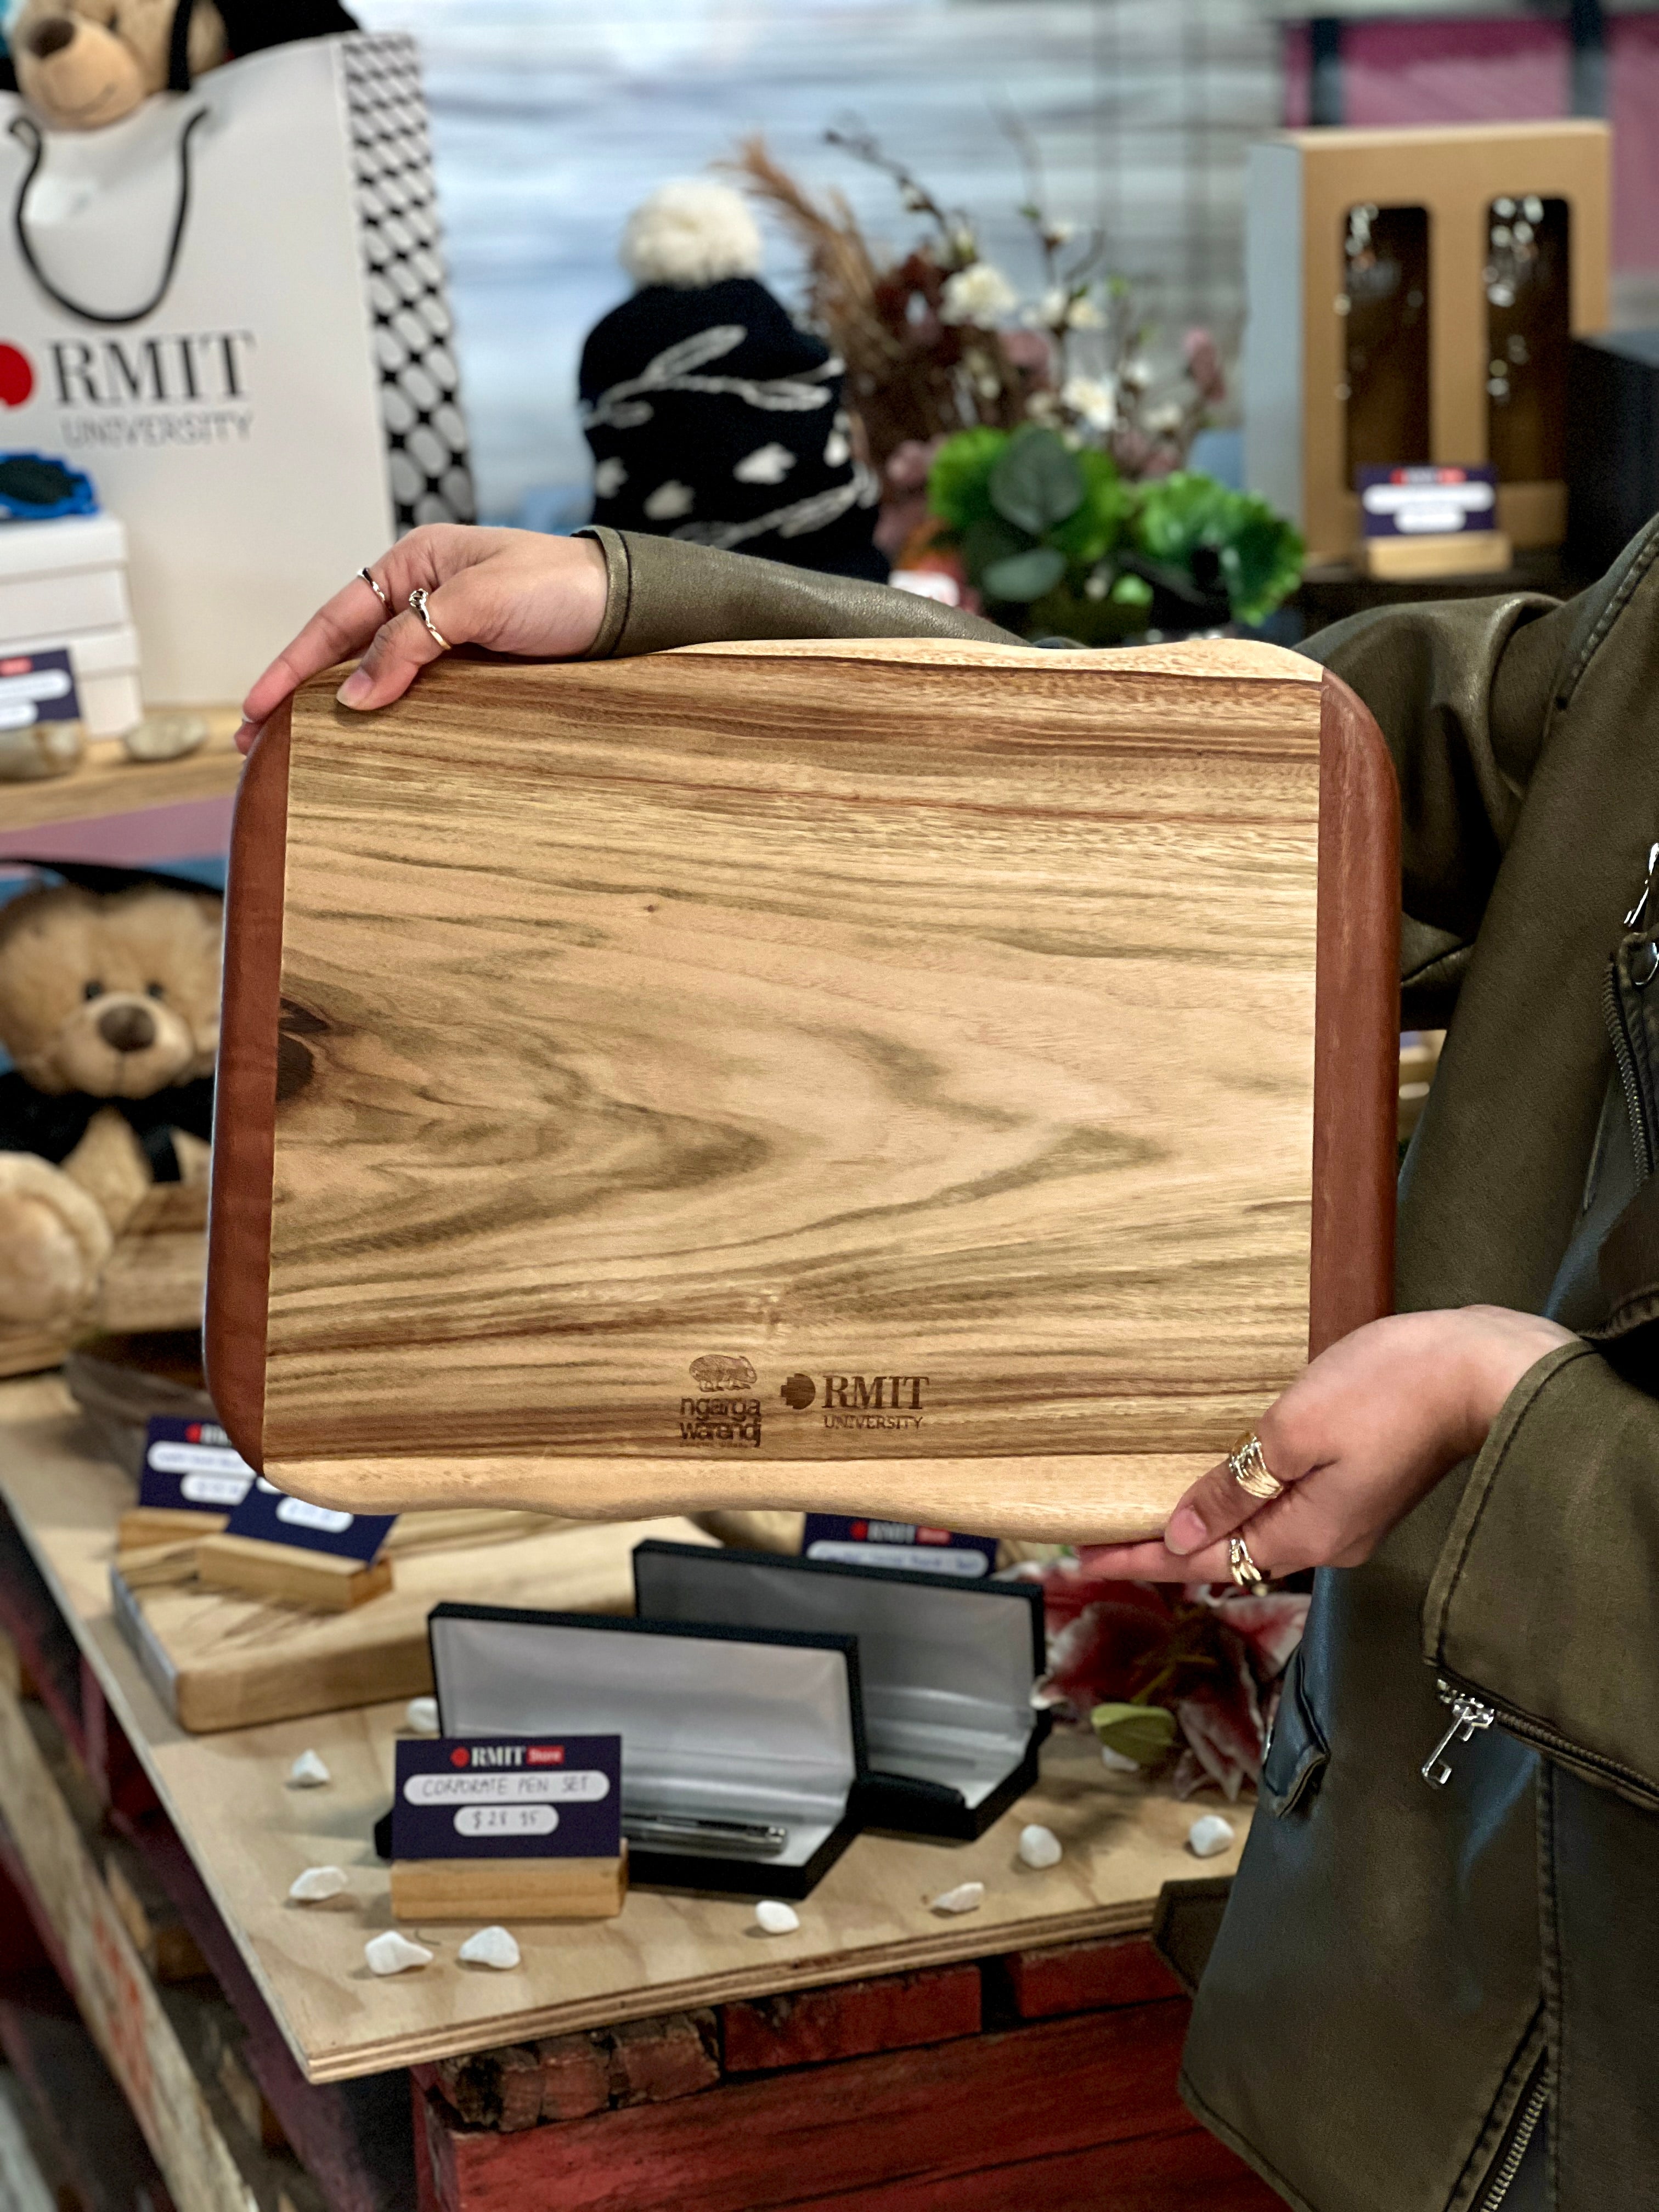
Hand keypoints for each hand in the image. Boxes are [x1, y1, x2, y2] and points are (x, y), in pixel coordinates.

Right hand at [235, 526, 609, 752]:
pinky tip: (364, 745)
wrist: (629, 609)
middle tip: (256, 744)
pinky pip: (416, 696)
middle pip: (344, 651)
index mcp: (414, 566)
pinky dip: (385, 719)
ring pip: (376, 677)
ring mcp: (446, 637)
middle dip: (298, 695)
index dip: (290, 667)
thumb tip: (354, 695)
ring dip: (337, 712)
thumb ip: (415, 641)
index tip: (255, 710)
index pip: (333, 619)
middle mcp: (422, 599)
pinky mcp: (474, 671)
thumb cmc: (562, 587)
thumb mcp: (481, 602)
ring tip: (297, 754)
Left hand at [1080, 1305, 1574, 1583]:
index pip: (1197, 1561)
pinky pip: (1285, 1509)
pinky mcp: (1365, 1487)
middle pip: (1225, 1555)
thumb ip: (1236, 1488)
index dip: (1135, 1560)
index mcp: (1304, 1533)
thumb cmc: (1390, 1389)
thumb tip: (1183, 1535)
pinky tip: (1221, 1490)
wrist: (1484, 1371)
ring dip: (1201, 1529)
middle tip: (1098, 1543)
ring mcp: (1350, 1517)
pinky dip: (1241, 1506)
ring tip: (1146, 1520)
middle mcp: (1327, 1540)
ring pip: (1256, 1533)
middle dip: (1161, 1551)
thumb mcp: (1294, 1432)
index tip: (1076, 1563)